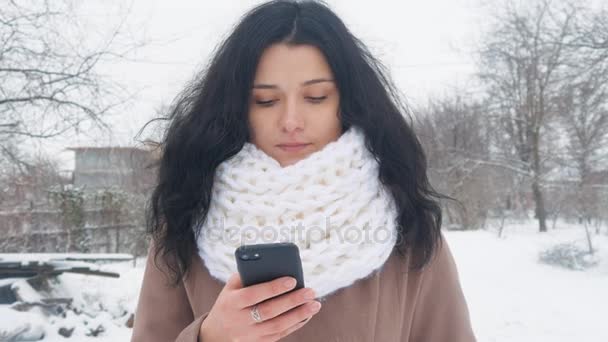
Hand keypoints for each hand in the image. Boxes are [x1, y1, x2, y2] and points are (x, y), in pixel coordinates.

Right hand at [199, 273, 320, 341]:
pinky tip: (307, 314)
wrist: (217, 333)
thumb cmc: (230, 302)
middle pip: (269, 311)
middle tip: (310, 291)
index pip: (253, 295)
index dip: (273, 288)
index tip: (293, 280)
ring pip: (277, 326)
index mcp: (231, 303)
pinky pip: (280, 334)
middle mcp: (239, 320)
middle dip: (292, 301)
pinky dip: (295, 324)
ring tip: (315, 304)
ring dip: (299, 315)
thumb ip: (247, 276)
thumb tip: (272, 265)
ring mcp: (249, 335)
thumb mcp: (230, 288)